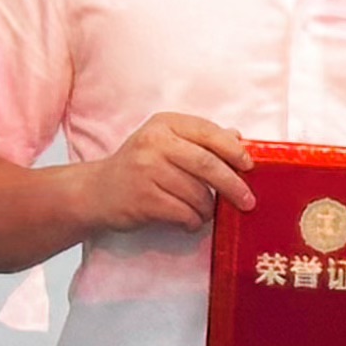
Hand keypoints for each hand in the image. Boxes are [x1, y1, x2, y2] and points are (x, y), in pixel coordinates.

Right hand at [82, 112, 253, 233]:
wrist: (96, 192)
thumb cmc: (137, 167)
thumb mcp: (164, 143)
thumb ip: (198, 140)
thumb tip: (237, 138)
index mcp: (164, 124)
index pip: (208, 132)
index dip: (233, 151)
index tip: (249, 166)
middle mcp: (154, 142)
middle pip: (207, 165)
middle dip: (233, 186)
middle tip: (248, 201)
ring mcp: (146, 170)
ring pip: (197, 194)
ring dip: (208, 209)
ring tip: (203, 212)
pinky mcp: (143, 198)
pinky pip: (183, 213)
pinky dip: (192, 221)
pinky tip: (188, 221)